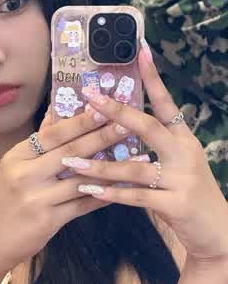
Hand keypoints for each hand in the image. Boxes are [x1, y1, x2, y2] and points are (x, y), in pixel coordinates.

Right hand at [0, 99, 130, 277]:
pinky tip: (125, 188)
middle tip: (129, 122)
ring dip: (112, 167)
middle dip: (102, 136)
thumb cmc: (7, 201)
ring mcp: (36, 198)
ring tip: (139, 156)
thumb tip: (55, 108)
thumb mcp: (14, 168)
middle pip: (69, 152)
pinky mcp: (48, 220)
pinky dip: (105, 195)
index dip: (80, 121)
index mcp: (17, 157)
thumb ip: (39, 141)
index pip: (52, 134)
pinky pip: (83, 204)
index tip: (105, 106)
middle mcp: (24, 174)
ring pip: (81, 179)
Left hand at [62, 39, 227, 262]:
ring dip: (100, 164)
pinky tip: (89, 190)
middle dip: (117, 112)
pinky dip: (111, 193)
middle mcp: (185, 153)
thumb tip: (115, 130)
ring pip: (135, 167)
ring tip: (71, 160)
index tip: (140, 52)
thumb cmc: (188, 194)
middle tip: (90, 97)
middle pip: (149, 127)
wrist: (217, 232)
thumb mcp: (176, 165)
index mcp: (184, 140)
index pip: (167, 104)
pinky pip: (137, 197)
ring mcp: (183, 179)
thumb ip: (151, 149)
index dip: (154, 79)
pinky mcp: (177, 204)